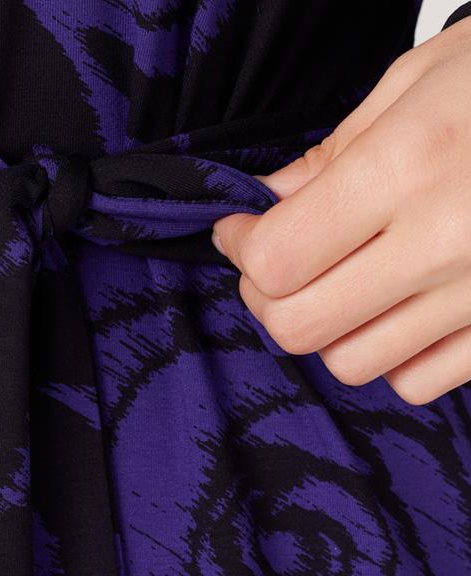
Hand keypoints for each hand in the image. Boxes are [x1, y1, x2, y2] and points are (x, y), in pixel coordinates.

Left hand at [210, 16, 470, 404]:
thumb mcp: (420, 81)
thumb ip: (332, 156)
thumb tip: (264, 208)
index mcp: (410, 162)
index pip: (278, 258)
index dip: (242, 250)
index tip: (243, 231)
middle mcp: (444, 239)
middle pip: (301, 327)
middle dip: (271, 299)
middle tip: (278, 266)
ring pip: (352, 363)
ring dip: (332, 330)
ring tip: (348, 284)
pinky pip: (416, 383)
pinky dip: (393, 359)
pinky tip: (402, 311)